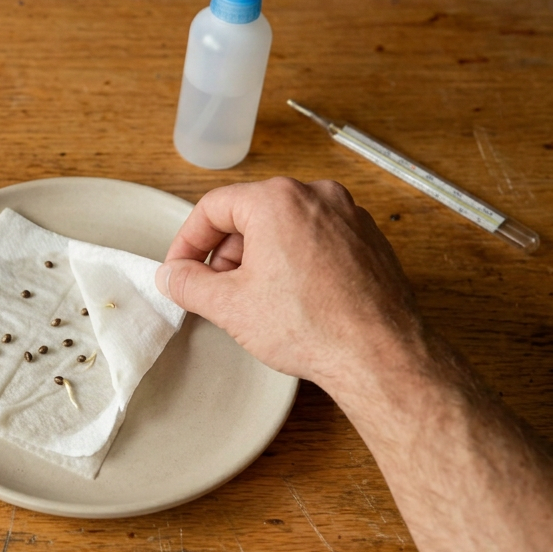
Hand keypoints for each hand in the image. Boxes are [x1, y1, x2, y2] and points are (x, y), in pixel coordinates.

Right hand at [155, 177, 424, 396]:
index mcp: (277, 200)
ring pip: (286, 225)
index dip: (188, 242)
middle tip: (215, 288)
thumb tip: (172, 276)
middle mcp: (316, 196)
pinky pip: (318, 238)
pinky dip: (296, 259)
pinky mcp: (369, 239)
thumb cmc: (312, 327)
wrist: (379, 355)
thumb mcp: (230, 306)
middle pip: (251, 213)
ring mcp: (348, 215)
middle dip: (226, 251)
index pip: (213, 208)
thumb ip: (189, 284)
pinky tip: (293, 297)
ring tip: (254, 297)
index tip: (181, 269)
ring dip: (261, 256)